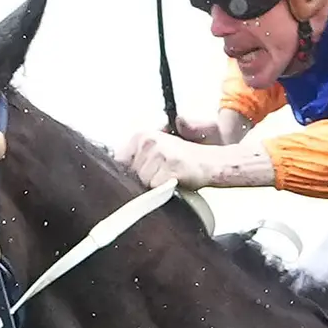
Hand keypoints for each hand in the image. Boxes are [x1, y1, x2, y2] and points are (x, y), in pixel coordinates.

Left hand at [115, 129, 275, 190]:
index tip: (138, 177)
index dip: (127, 174)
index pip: (118, 162)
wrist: (211, 162)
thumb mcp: (156, 152)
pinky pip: (156, 188)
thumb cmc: (184, 159)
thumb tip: (116, 172)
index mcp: (141, 136)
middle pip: (130, 174)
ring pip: (142, 182)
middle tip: (161, 175)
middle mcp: (148, 141)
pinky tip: (174, 182)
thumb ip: (136, 159)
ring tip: (168, 178)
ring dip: (154, 186)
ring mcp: (159, 153)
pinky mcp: (170, 167)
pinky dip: (164, 190)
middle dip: (142, 181)